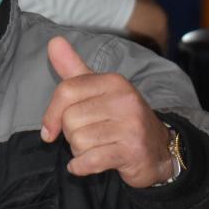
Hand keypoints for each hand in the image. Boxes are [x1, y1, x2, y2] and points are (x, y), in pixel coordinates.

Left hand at [40, 36, 174, 187]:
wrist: (158, 150)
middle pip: (70, 120)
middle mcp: (124, 99)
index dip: (51, 114)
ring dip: (80, 152)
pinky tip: (85, 165)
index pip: (66, 91)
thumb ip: (73, 69)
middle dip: (71, 135)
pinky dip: (81, 167)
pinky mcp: (132, 151)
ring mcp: (131, 125)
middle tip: (89, 137)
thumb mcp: (98, 90)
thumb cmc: (119, 119)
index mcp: (113, 81)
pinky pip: (90, 161)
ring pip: (78, 142)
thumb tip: (53, 41)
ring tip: (97, 148)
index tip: (50, 130)